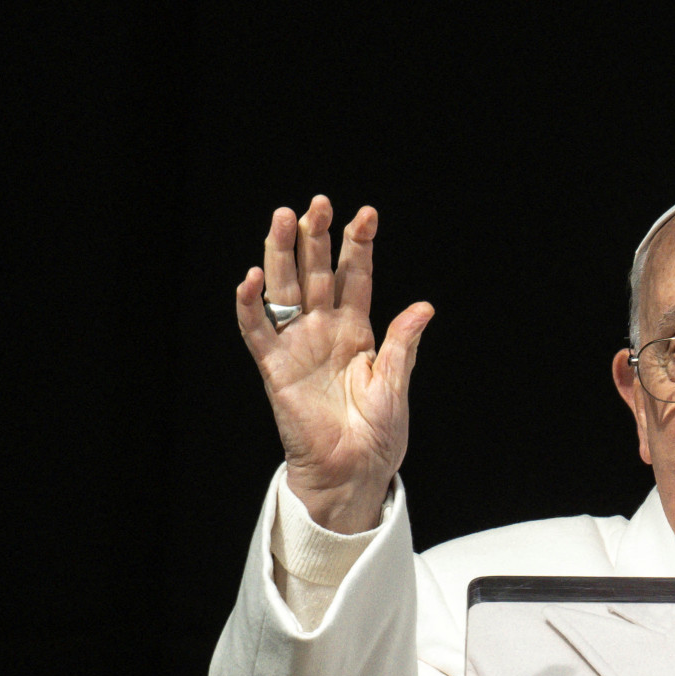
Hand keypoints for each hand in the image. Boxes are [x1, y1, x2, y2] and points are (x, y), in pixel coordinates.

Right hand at [237, 196, 432, 532]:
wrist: (353, 472)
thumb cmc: (378, 436)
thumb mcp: (396, 386)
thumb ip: (402, 345)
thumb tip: (424, 307)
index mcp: (358, 332)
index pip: (356, 278)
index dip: (359, 246)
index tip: (366, 215)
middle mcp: (325, 332)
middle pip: (318, 273)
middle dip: (317, 237)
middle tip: (317, 203)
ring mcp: (298, 347)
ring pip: (285, 290)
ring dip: (281, 255)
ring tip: (283, 219)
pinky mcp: (275, 369)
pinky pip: (258, 331)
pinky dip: (251, 306)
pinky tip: (250, 278)